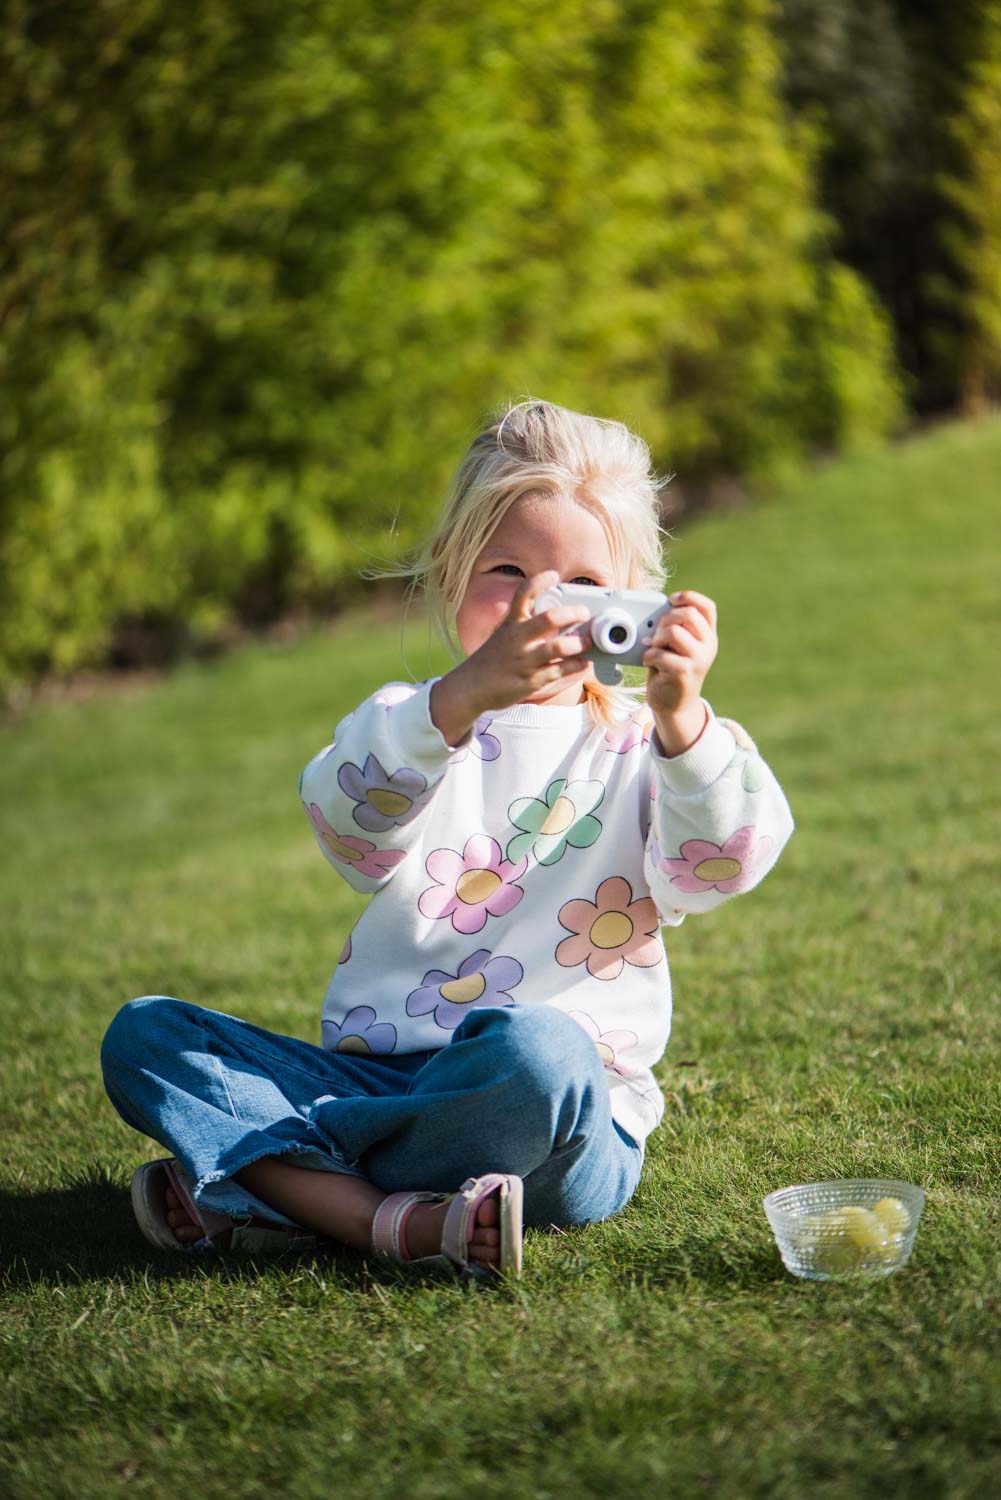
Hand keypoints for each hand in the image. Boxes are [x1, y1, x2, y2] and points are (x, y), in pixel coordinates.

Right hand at [430, 571, 590, 744]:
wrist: (470, 687)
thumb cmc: (492, 659)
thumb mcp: (503, 634)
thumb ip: (523, 624)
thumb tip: (555, 617)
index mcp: (510, 624)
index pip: (523, 595)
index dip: (539, 582)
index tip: (554, 575)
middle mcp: (517, 639)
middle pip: (548, 619)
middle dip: (572, 613)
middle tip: (585, 612)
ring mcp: (524, 661)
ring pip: (559, 647)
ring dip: (579, 643)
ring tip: (589, 641)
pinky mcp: (531, 681)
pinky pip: (560, 671)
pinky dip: (577, 665)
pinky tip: (585, 663)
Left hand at [642, 590, 718, 754]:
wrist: (674, 706)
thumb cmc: (671, 671)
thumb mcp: (677, 647)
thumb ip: (675, 629)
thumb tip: (658, 615)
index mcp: (708, 636)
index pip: (707, 607)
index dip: (689, 597)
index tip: (672, 600)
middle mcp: (708, 646)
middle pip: (688, 614)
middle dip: (666, 619)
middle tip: (658, 633)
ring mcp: (699, 660)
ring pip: (673, 631)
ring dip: (656, 638)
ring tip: (654, 649)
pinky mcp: (684, 673)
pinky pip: (660, 654)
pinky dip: (648, 656)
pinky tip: (650, 663)